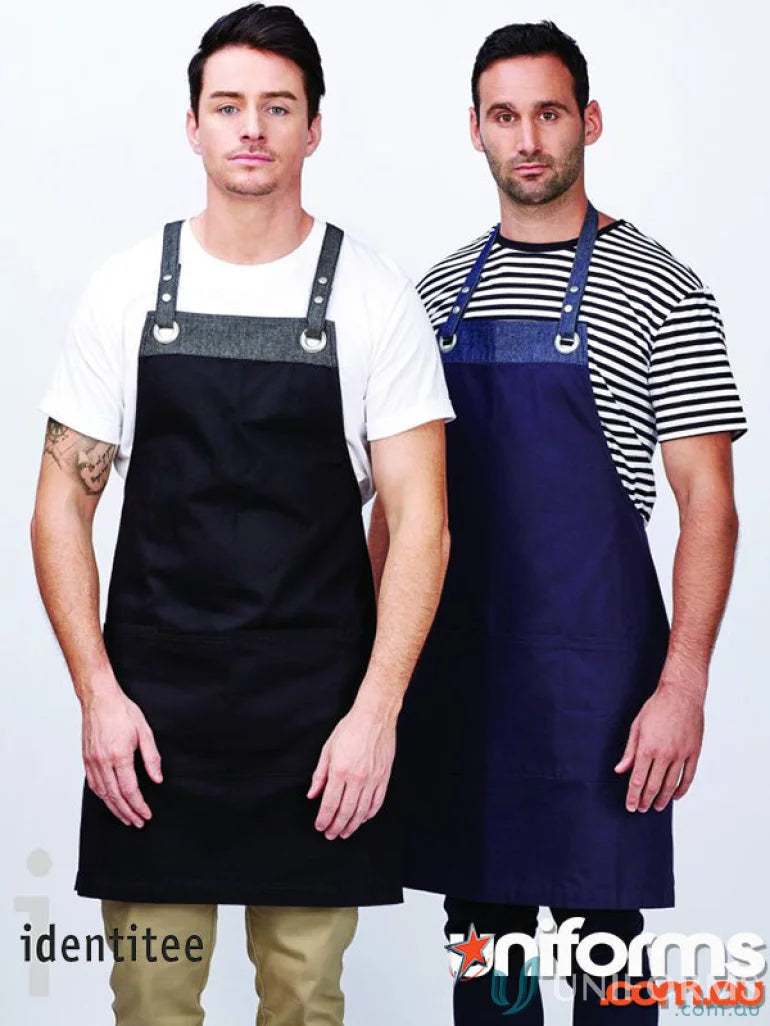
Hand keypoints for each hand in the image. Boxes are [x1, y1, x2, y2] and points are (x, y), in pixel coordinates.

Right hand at [82, 684, 162, 826]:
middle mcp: (103, 761)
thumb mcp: (144, 731)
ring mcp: (92, 761)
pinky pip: (94, 785)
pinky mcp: (86, 759)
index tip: (146, 814)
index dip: (139, 805)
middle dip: (128, 813)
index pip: (130, 790)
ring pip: (103, 794)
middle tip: (138, 822)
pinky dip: (102, 797)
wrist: (99, 698)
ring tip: (126, 817)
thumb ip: (152, 757)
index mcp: (119, 755)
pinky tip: (110, 801)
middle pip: (115, 796)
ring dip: (115, 809)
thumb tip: (157, 779)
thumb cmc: (122, 711)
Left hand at [307, 704, 395, 839]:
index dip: (324, 819)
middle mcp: (357, 778)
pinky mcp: (384, 777)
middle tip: (331, 835)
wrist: (374, 716)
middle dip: (336, 826)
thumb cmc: (350, 729)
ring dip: (352, 825)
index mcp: (340, 770)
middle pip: (345, 811)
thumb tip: (312, 795)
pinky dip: (369, 814)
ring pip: (362, 811)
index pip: (330, 803)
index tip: (320, 826)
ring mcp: (373, 779)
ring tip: (345, 832)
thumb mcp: (328, 749)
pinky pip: (377, 802)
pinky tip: (362, 818)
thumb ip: (319, 775)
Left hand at [614, 678, 704, 812]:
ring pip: (671, 784)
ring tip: (657, 806)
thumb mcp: (636, 727)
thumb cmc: (656, 707)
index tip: (630, 806)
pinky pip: (688, 777)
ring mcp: (681, 755)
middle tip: (641, 809)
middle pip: (653, 786)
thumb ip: (629, 751)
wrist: (681, 695)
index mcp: (647, 748)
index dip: (633, 796)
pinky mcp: (693, 753)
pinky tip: (675, 796)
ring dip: (662, 798)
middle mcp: (664, 755)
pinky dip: (681, 789)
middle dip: (646, 800)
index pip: (638, 780)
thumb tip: (620, 769)